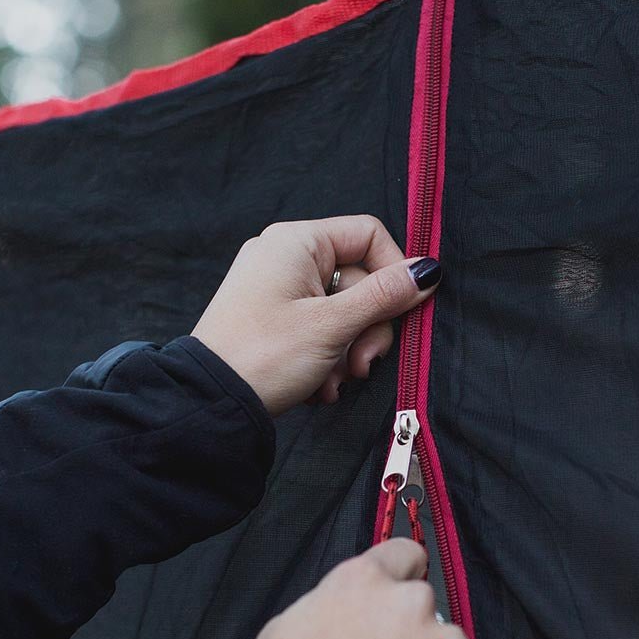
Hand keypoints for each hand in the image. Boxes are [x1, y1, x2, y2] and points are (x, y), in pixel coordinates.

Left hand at [191, 216, 441, 415]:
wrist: (209, 403)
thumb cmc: (265, 356)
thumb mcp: (333, 325)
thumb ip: (384, 296)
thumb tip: (428, 270)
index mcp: (297, 241)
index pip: (368, 235)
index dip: (393, 273)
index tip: (401, 313)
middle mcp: (285, 257)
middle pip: (358, 279)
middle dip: (367, 328)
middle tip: (361, 364)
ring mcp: (277, 289)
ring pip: (342, 311)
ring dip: (349, 350)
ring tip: (334, 381)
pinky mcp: (272, 320)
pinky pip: (318, 328)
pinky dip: (327, 358)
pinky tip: (318, 386)